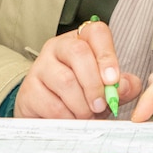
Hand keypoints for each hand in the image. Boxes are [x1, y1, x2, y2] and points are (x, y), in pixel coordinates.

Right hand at [14, 18, 139, 118]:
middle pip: (79, 52)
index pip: (96, 32)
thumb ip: (123, 86)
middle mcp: (59, 47)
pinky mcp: (29, 89)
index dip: (107, 55)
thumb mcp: (107, 88)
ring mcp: (40, 66)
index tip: (114, 80)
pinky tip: (71, 120)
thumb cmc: (84, 94)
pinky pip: (51, 104)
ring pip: (65, 81)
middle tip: (101, 105)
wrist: (48, 113)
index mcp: (82, 39)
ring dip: (82, 105)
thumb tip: (124, 86)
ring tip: (87, 116)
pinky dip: (67, 117)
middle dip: (94, 83)